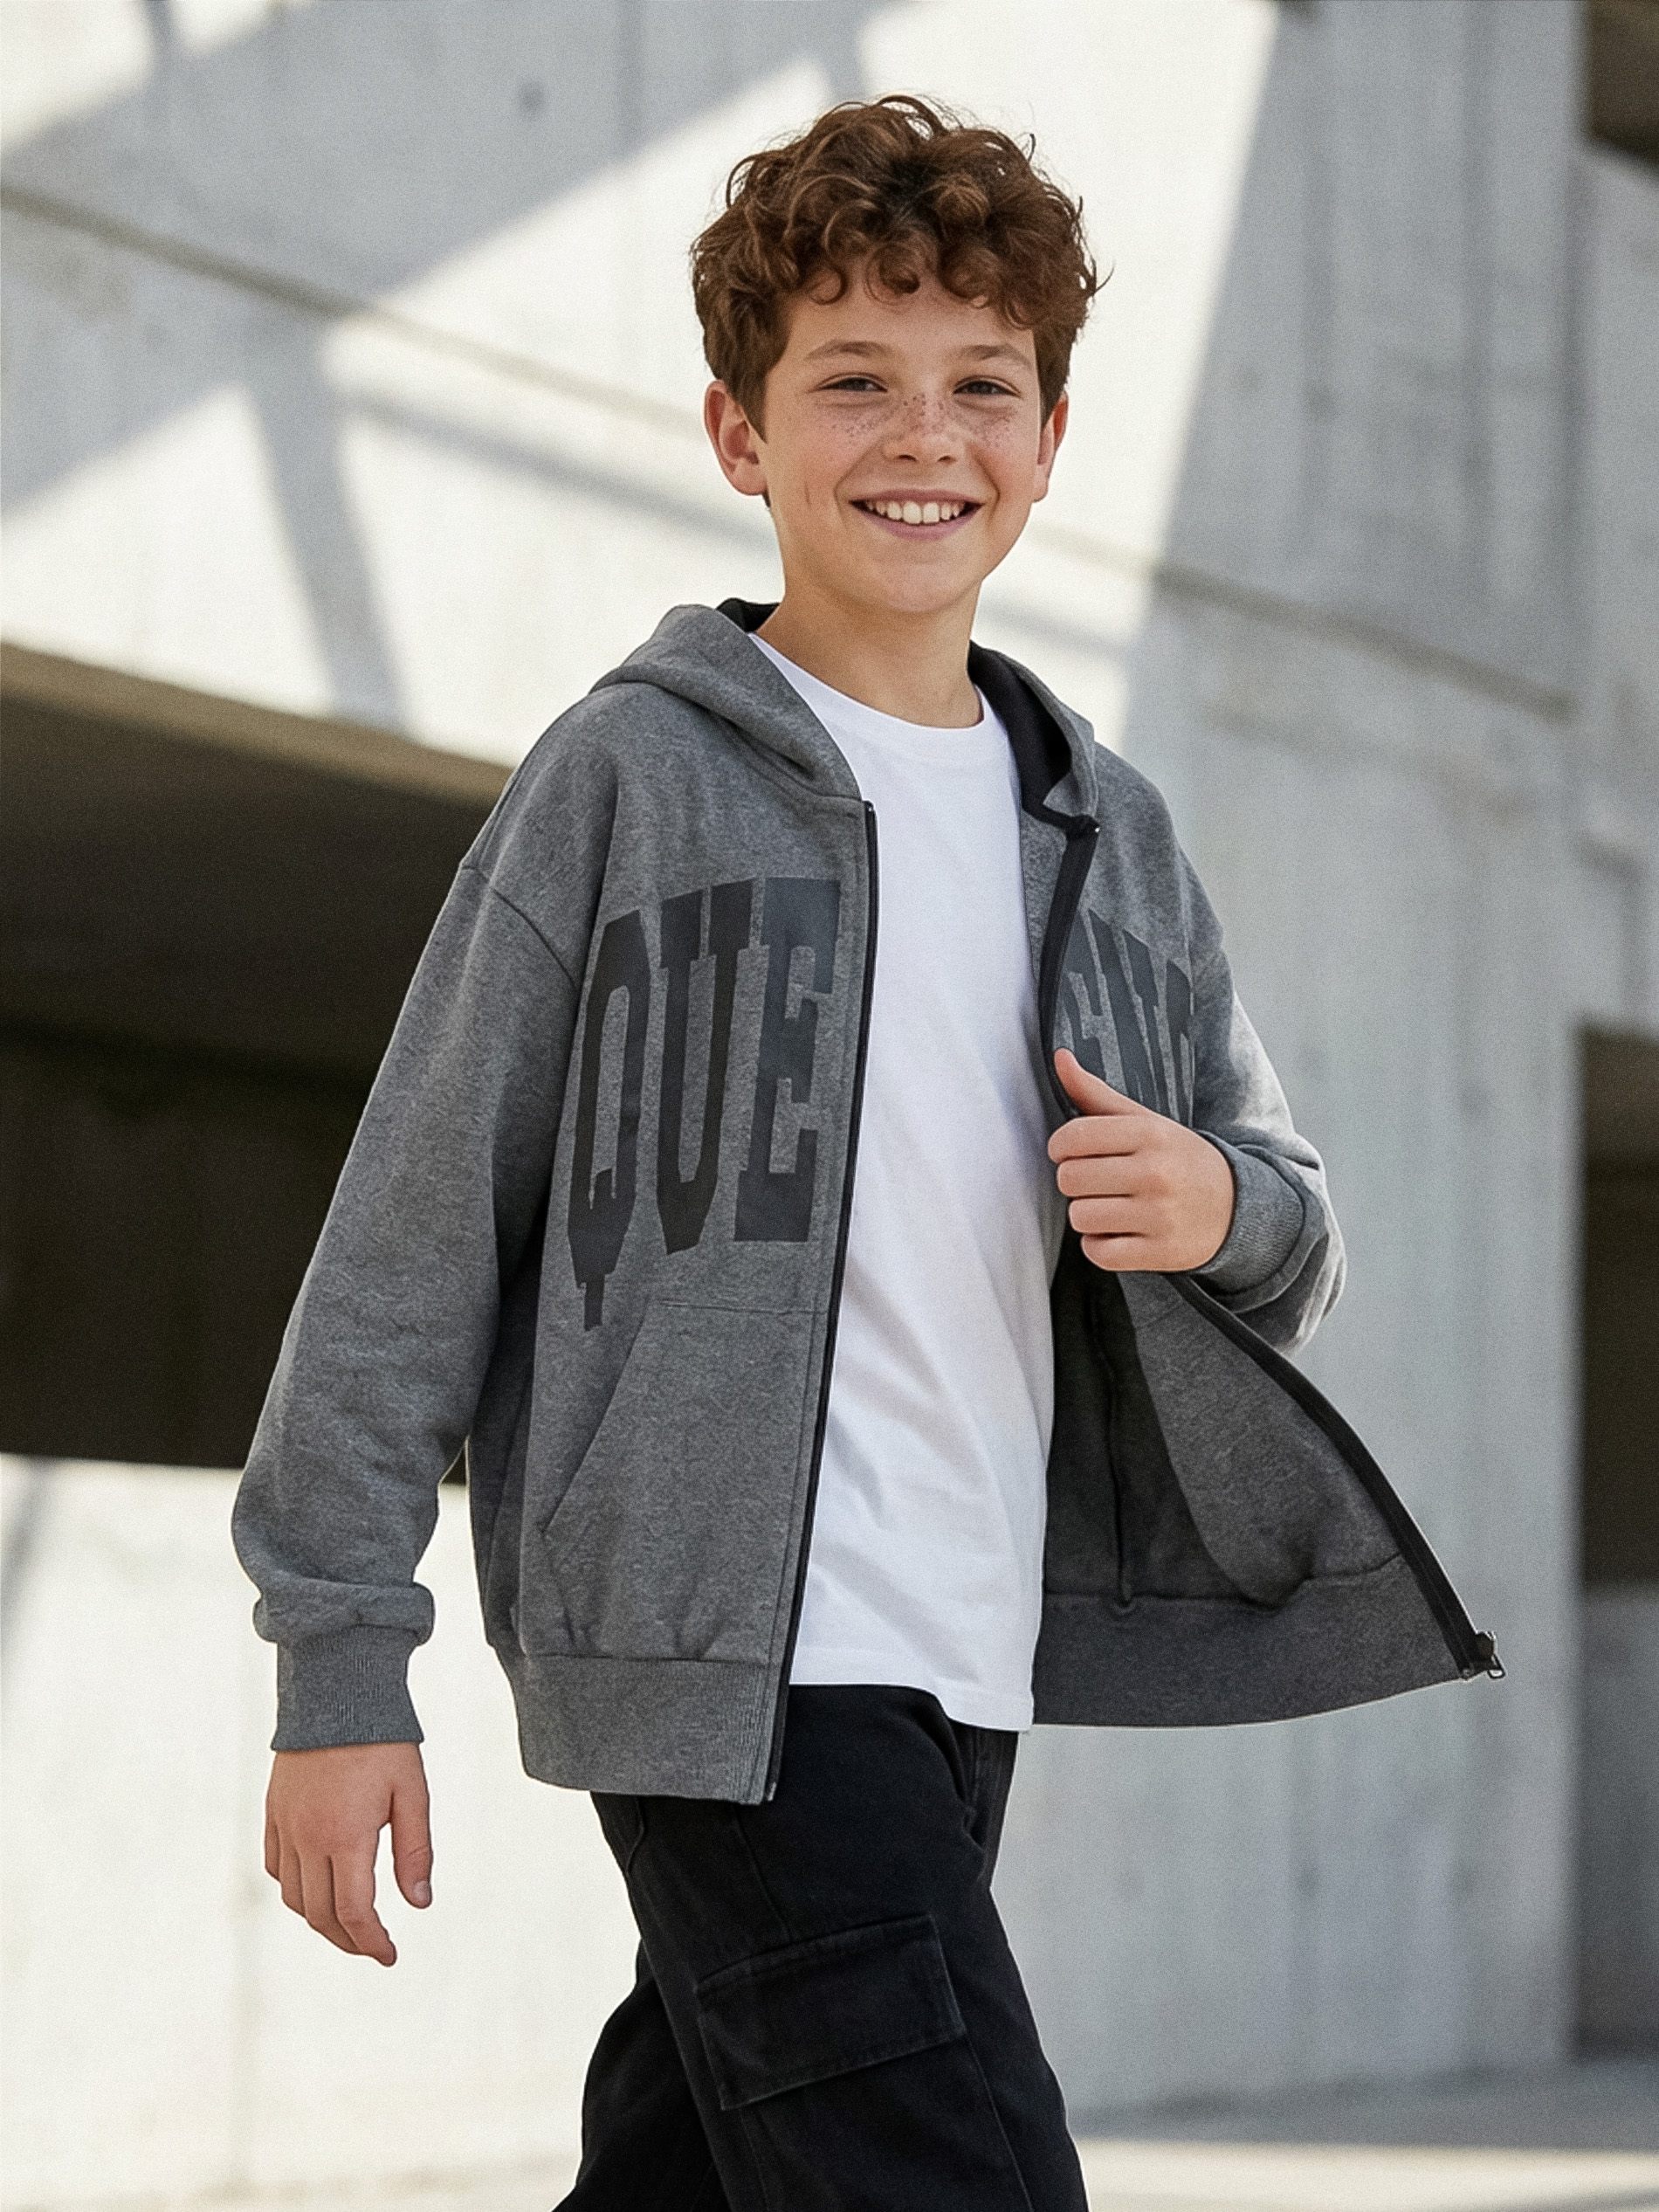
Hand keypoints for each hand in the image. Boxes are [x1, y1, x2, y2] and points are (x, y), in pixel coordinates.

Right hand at [264, 1741, 430, 1965]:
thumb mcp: (412, 1793)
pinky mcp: (273, 1813)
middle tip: (373, 1947)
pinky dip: (294, 1889)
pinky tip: (317, 1888)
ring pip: (293, 1897)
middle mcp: (308, 1838)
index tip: (390, 1955)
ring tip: (349, 1925)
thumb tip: (419, 1903)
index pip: (354, 1912)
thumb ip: (415, 1851)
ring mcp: (285, 1826)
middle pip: (320, 1914)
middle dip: (348, 1940)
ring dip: (319, 1920)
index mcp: (346, 1836)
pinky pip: (275, 1868)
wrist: (337, 1691)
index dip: (372, 1943)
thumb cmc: (383, 1741)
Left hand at [1049, 1049, 1233, 1272]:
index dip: (1061, 1147)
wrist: (1234, 1207)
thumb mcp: (1144, 1122)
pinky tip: (1119, 1232)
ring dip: (1087, 1215)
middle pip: (1070, 1180)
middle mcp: (1156, 1173)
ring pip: (1080, 1217)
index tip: (1074, 1152)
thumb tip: (1059, 1057)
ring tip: (1112, 1207)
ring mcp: (1160, 1215)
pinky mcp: (1161, 1252)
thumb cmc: (1176, 1159)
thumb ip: (1095, 1093)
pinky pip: (1098, 1252)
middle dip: (1075, 1182)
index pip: (1072, 1137)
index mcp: (1150, 1134)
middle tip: (1098, 1181)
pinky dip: (1100, 1246)